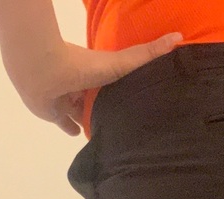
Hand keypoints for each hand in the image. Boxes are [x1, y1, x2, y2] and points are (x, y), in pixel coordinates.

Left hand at [11, 33, 182, 135]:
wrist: (45, 69)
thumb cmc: (85, 65)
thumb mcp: (123, 63)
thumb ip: (148, 53)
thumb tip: (179, 36)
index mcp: (98, 77)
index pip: (113, 87)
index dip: (123, 94)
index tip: (137, 105)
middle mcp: (84, 87)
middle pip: (98, 101)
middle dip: (107, 109)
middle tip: (124, 126)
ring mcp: (68, 101)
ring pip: (81, 113)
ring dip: (90, 121)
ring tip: (106, 136)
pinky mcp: (55, 114)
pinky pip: (65, 124)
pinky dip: (72, 130)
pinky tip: (80, 136)